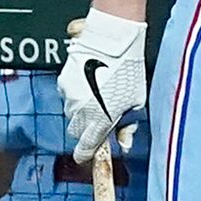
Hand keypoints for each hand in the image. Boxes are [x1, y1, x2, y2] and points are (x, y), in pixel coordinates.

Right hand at [58, 10, 146, 160]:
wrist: (112, 44)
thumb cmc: (130, 71)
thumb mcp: (137, 102)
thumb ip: (128, 125)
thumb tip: (125, 143)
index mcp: (101, 118)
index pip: (86, 146)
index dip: (85, 153)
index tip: (85, 156)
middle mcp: (82, 110)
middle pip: (77, 131)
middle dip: (86, 130)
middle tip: (100, 120)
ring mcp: (70, 96)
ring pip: (71, 114)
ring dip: (82, 112)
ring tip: (99, 97)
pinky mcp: (63, 83)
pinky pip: (67, 97)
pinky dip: (76, 96)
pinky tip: (90, 85)